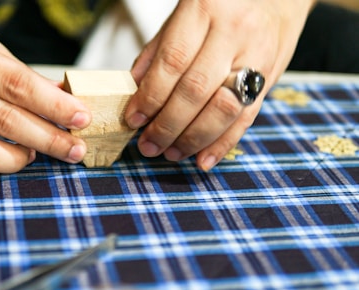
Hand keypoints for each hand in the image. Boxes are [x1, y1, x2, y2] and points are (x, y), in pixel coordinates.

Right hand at [0, 1, 90, 172]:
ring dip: (16, 159)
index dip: (55, 106)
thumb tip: (59, 97)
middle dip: (49, 139)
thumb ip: (19, 72)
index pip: (19, 86)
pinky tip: (7, 159)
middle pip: (6, 121)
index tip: (81, 118)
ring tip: (37, 154)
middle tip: (75, 150)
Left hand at [126, 0, 314, 170]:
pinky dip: (223, 144)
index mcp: (204, 9)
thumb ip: (159, 50)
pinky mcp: (271, 78)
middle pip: (196, 91)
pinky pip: (247, 118)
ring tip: (171, 153)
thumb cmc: (222, 4)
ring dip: (193, 139)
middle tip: (149, 145)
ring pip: (223, 109)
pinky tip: (203, 160)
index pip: (172, 62)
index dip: (150, 96)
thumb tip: (133, 90)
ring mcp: (256, 56)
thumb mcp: (185, 13)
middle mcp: (233, 33)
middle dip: (167, 125)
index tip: (133, 120)